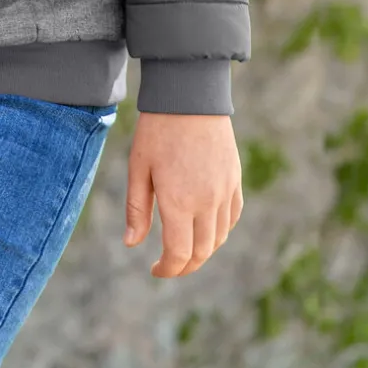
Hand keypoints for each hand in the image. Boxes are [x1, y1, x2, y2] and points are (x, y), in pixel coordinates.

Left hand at [124, 112, 242, 276]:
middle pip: (202, 252)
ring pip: (219, 237)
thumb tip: (132, 244)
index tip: (155, 270)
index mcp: (178, 202)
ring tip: (184, 248)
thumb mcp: (138, 167)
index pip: (179, 254)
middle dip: (185, 265)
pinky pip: (231, 217)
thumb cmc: (157, 129)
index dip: (168, 269)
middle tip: (168, 265)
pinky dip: (220, 230)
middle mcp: (206, 202)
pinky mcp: (234, 180)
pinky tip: (206, 227)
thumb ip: (137, 208)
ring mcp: (224, 192)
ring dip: (203, 250)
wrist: (189, 96)